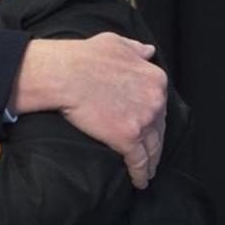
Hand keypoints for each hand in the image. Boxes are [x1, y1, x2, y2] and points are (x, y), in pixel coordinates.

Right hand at [29, 33, 166, 188]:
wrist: (64, 74)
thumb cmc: (85, 56)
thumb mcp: (116, 43)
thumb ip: (136, 49)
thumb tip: (149, 51)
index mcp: (155, 79)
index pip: (160, 103)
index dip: (155, 116)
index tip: (150, 125)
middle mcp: (155, 100)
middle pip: (160, 127)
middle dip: (156, 141)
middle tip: (152, 152)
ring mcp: (143, 121)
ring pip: (153, 147)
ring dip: (152, 162)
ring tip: (149, 171)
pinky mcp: (127, 139)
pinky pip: (139, 162)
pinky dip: (141, 174)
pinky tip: (140, 182)